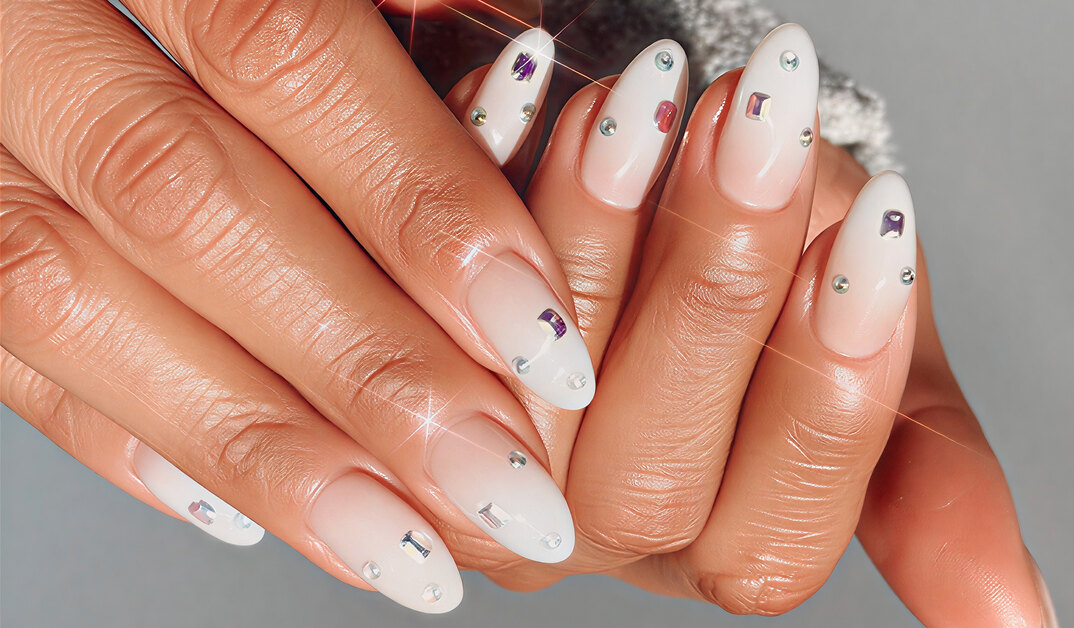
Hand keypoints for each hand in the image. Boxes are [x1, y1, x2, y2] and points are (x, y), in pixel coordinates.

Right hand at [2, 0, 597, 613]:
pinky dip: (123, 433)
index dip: (422, 202)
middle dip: (361, 361)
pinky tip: (238, 504)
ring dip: (254, 441)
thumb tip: (518, 82)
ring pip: (72, 297)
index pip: (286, 56)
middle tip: (496, 480)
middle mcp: (21, 31)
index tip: (541, 337)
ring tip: (394, 543)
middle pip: (187, 204)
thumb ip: (396, 6)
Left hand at [447, 25, 1053, 625]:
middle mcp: (594, 530)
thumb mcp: (881, 371)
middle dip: (715, 292)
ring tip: (657, 96)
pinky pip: (427, 292)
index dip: (823, 399)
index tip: (874, 234)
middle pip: (646, 476)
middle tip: (757, 131)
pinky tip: (535, 87)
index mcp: (716, 547)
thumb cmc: (800, 278)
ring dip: (601, 230)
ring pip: (529, 391)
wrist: (699, 181)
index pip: (771, 542)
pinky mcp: (409, 363)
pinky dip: (491, 177)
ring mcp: (488, 460)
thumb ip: (934, 485)